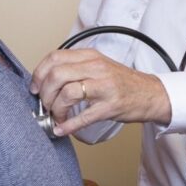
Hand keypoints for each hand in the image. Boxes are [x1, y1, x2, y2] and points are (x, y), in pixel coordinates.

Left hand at [30, 48, 170, 136]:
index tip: (35, 88)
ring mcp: (104, 86)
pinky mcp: (110, 106)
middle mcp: (96, 68)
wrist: (151, 94)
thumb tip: (46, 81)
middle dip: (45, 94)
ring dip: (56, 109)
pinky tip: (62, 129)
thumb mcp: (98, 66)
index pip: (54, 58)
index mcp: (90, 56)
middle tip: (45, 105)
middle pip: (57, 75)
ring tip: (57, 117)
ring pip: (67, 93)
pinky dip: (68, 125)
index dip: (39, 74)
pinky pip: (83, 116)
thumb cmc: (122, 82)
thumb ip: (74, 69)